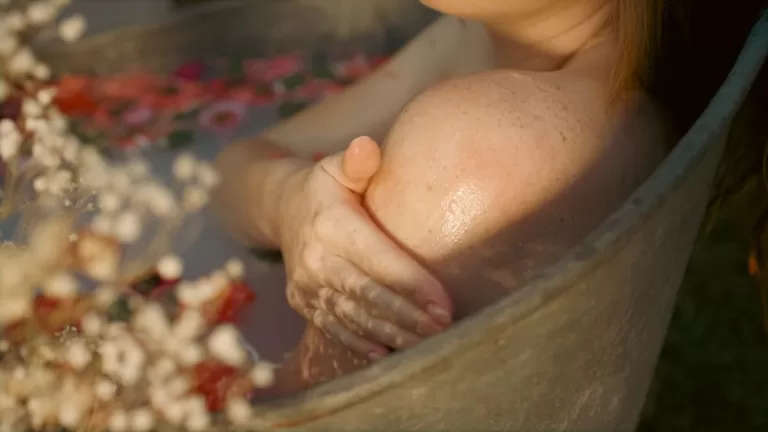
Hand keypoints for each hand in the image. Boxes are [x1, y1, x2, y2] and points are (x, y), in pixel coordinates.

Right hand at [279, 136, 452, 358]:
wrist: (280, 211)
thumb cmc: (325, 186)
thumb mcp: (336, 166)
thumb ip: (357, 162)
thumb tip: (367, 147)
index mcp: (331, 225)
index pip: (376, 259)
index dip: (411, 283)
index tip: (445, 302)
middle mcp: (316, 259)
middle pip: (368, 295)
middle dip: (408, 316)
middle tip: (445, 329)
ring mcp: (307, 286)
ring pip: (354, 317)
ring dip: (392, 333)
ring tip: (427, 344)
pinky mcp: (303, 303)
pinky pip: (334, 328)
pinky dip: (360, 343)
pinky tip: (387, 353)